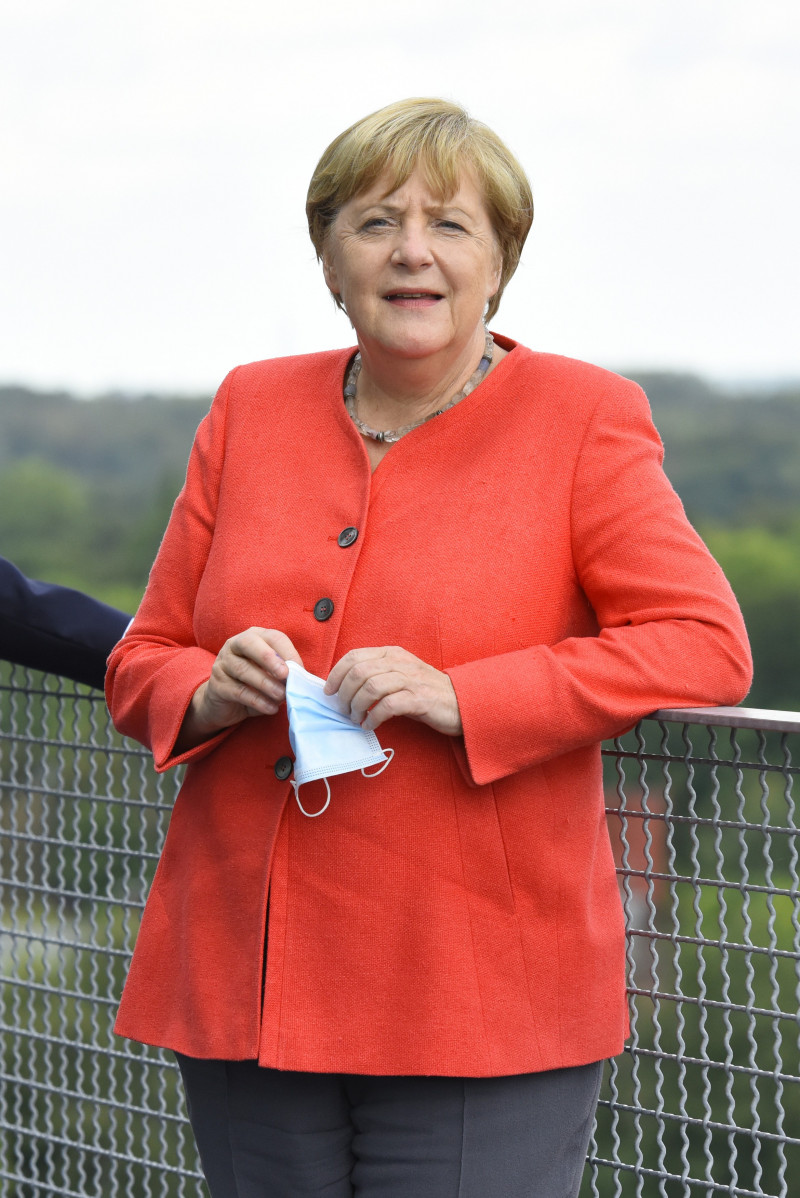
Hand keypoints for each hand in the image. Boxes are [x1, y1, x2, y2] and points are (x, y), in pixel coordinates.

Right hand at [177, 628, 302, 751]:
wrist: (224, 704)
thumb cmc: (254, 684)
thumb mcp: (270, 674)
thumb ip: (284, 671)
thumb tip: (301, 678)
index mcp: (253, 637)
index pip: (272, 637)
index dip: (287, 651)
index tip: (300, 669)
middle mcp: (234, 645)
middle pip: (249, 643)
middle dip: (269, 658)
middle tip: (285, 675)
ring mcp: (222, 664)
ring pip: (243, 669)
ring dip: (266, 684)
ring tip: (281, 696)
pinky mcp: (216, 685)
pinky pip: (238, 691)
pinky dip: (257, 700)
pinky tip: (271, 708)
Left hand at [324, 646, 462, 736]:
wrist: (461, 702)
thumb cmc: (426, 692)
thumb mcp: (400, 675)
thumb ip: (376, 675)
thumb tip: (343, 688)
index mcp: (392, 654)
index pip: (354, 656)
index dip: (336, 674)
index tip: (329, 691)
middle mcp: (400, 662)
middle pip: (359, 672)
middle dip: (344, 693)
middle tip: (343, 709)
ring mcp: (411, 679)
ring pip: (371, 686)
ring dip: (357, 706)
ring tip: (355, 718)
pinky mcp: (419, 699)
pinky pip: (387, 706)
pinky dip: (373, 718)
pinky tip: (370, 725)